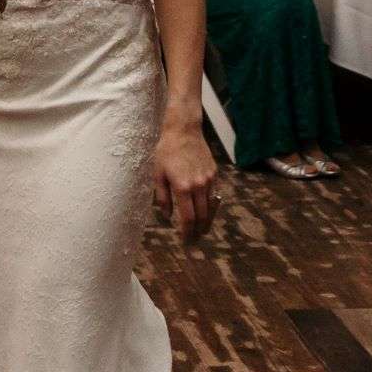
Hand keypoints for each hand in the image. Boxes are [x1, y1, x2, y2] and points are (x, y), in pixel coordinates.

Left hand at [152, 124, 218, 242]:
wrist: (183, 130)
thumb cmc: (166, 151)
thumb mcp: (157, 174)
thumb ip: (162, 197)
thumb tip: (167, 216)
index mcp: (183, 187)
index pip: (188, 218)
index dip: (187, 233)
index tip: (184, 241)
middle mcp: (199, 186)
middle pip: (202, 217)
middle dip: (198, 232)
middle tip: (194, 241)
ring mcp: (209, 180)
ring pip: (211, 208)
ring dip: (207, 222)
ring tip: (201, 231)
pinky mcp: (214, 173)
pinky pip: (214, 195)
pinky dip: (210, 207)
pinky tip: (205, 212)